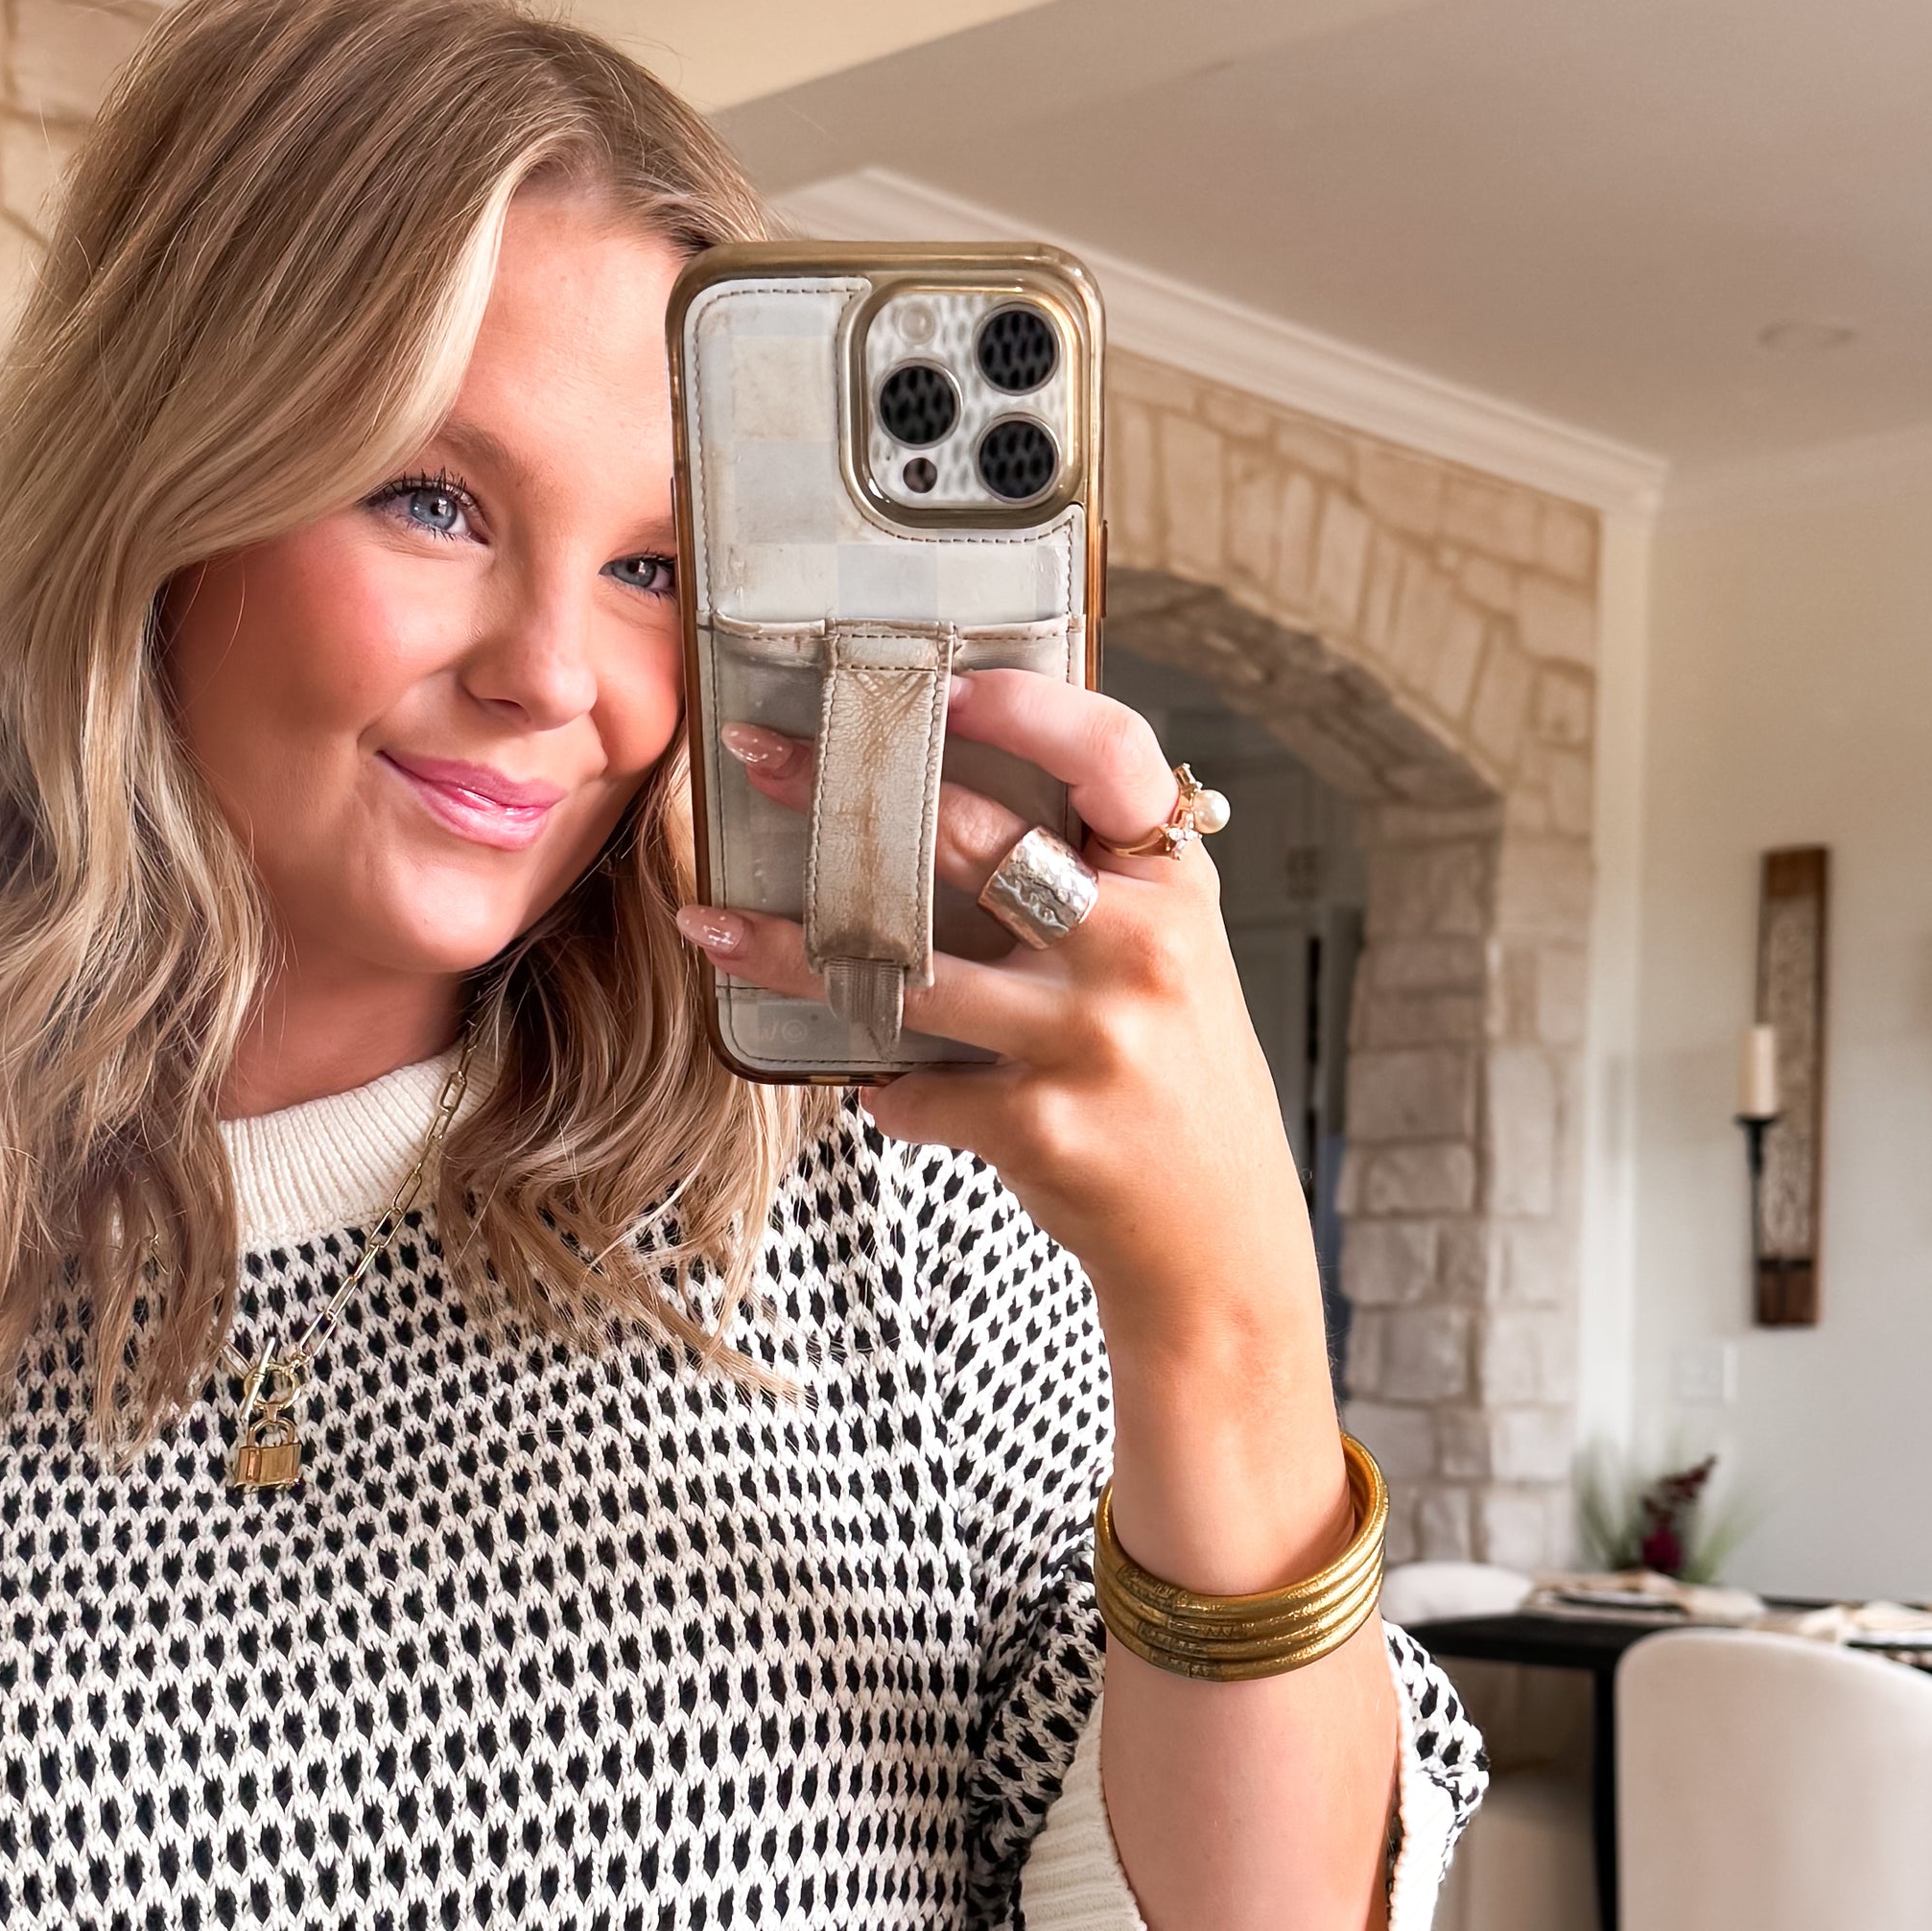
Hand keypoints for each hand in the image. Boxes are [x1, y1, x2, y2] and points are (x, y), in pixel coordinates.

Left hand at [681, 676, 1327, 1478]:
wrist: (1218, 1243)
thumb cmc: (1172, 1079)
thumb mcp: (1167, 956)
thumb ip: (1092, 880)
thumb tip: (946, 793)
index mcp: (1172, 886)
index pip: (1111, 755)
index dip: (1023, 708)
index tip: (933, 687)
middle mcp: (1140, 949)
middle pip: (974, 843)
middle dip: (847, 793)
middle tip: (759, 757)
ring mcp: (1088, 1038)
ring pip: (906, 972)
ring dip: (792, 950)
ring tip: (713, 926)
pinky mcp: (1038, 1125)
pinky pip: (913, 1088)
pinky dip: (885, 1090)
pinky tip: (883, 1090)